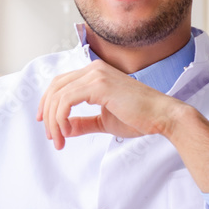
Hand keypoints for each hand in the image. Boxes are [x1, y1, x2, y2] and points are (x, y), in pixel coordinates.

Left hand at [36, 60, 186, 149]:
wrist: (162, 117)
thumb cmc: (139, 118)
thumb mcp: (104, 121)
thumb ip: (83, 123)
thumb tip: (65, 128)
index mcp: (95, 73)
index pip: (61, 83)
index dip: (48, 103)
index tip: (46, 124)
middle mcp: (93, 69)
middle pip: (55, 87)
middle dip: (47, 113)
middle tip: (51, 136)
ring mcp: (95, 74)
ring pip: (58, 95)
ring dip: (54, 121)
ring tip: (59, 140)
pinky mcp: (98, 85)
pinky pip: (66, 100)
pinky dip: (61, 118)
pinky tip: (67, 131)